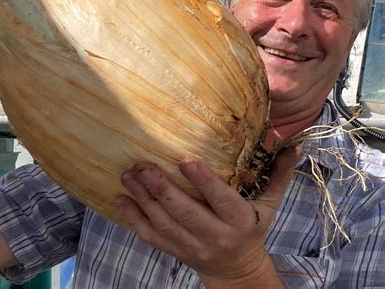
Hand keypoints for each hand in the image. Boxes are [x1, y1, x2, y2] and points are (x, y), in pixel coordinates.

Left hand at [117, 145, 301, 286]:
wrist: (238, 271)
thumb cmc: (253, 229)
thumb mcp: (270, 204)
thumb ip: (279, 175)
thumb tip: (293, 144)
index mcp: (239, 220)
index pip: (220, 199)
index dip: (203, 181)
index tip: (185, 159)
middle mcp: (215, 235)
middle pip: (185, 213)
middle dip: (161, 189)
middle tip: (142, 166)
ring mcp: (192, 246)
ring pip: (164, 224)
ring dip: (143, 199)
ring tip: (128, 176)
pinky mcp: (176, 252)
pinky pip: (152, 238)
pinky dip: (134, 220)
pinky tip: (121, 200)